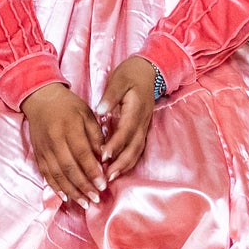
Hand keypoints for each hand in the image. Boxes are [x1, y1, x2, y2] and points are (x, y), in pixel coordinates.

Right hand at [20, 83, 105, 205]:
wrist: (41, 99)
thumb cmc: (69, 106)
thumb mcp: (87, 113)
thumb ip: (96, 136)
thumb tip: (104, 159)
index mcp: (70, 127)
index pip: (82, 154)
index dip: (92, 171)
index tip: (103, 185)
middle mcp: (55, 139)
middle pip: (69, 168)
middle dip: (84, 186)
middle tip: (96, 198)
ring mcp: (44, 148)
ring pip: (57, 174)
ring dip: (72, 191)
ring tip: (84, 203)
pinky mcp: (38, 154)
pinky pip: (46, 174)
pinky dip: (56, 187)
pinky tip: (66, 197)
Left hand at [98, 55, 157, 180]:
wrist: (148, 71)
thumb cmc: (131, 75)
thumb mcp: (119, 80)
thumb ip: (110, 96)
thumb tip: (100, 111)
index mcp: (136, 110)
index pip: (125, 131)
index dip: (115, 145)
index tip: (103, 157)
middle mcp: (142, 122)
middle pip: (133, 147)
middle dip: (120, 163)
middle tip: (106, 176)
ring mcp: (144, 127)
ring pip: (136, 151)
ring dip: (125, 165)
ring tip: (110, 177)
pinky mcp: (142, 130)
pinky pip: (137, 149)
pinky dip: (128, 161)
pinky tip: (118, 169)